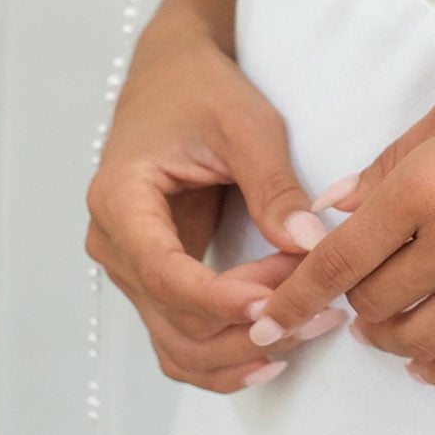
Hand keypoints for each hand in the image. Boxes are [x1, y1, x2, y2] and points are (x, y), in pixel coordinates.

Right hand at [86, 0, 348, 392]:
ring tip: (309, 327)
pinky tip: (273, 356)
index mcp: (120, 199)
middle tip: (320, 310)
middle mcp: (114, 245)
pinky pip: (182, 340)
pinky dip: (224, 357)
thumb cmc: (203, 92)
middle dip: (247, 326)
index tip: (277, 305)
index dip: (220, 300)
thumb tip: (310, 246)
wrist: (172, 77)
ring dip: (242, 351)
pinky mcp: (156, 281)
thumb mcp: (246, 125)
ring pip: (177, 346)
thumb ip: (274, 186)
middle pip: (173, 321)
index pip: (163, 272)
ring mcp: (131, 270)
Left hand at [239, 24, 434, 390]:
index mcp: (429, 181)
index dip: (294, 294)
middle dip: (348, 306)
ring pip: (421, 340)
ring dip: (391, 341)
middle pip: (374, 303)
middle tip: (349, 295)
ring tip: (386, 328)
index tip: (268, 316)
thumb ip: (395, 157)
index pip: (338, 258)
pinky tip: (431, 365)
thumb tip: (338, 201)